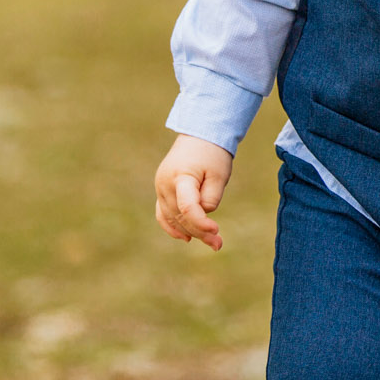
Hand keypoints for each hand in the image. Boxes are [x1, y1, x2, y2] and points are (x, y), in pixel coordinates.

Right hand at [154, 134, 233, 250]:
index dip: (201, 223)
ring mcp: (160, 188)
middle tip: (219, 244)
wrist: (198, 135)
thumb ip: (211, 196)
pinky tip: (186, 238)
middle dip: (200, 232)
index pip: (187, 207)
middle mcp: (165, 184)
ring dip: (190, 232)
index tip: (216, 230)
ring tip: (212, 242)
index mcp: (180, 177)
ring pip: (172, 218)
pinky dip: (172, 227)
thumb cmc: (212, 154)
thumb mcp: (219, 174)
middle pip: (180, 216)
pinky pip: (163, 214)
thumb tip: (203, 214)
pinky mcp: (162, 191)